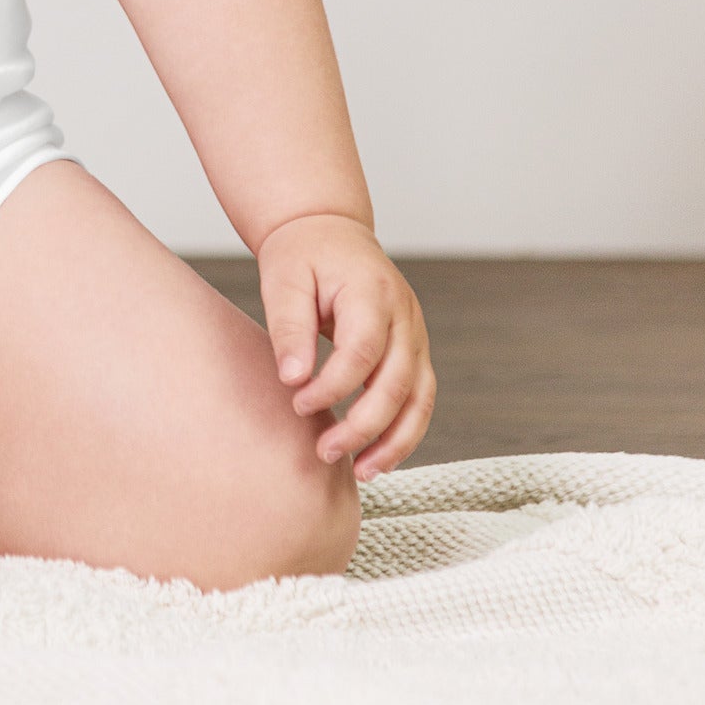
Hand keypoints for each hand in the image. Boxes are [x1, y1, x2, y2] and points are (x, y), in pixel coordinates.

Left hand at [257, 211, 434, 481]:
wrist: (329, 231)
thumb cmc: (302, 255)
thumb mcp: (284, 279)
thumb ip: (290, 327)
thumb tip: (293, 380)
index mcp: (372, 291)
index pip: (362, 351)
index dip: (333, 386)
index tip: (297, 404)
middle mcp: (404, 315)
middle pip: (397, 382)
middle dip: (363, 425)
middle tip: (324, 451)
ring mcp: (416, 334)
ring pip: (419, 398)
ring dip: (394, 441)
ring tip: (361, 472)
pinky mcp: (414, 351)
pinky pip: (419, 398)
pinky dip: (404, 432)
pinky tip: (377, 459)